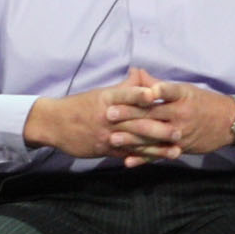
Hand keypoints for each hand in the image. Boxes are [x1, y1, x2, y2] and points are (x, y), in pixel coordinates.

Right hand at [26, 75, 231, 163]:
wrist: (55, 124)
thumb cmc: (80, 106)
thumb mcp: (100, 93)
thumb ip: (124, 86)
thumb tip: (141, 73)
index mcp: (107, 100)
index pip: (126, 96)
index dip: (140, 95)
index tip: (156, 94)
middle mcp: (108, 118)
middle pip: (135, 122)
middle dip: (158, 128)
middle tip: (179, 130)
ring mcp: (108, 135)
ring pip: (135, 142)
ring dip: (157, 148)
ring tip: (176, 150)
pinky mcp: (106, 149)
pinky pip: (127, 154)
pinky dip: (143, 158)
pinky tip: (158, 160)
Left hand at [99, 67, 234, 163]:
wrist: (229, 123)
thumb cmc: (204, 102)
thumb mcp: (185, 90)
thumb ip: (159, 84)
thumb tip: (136, 72)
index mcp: (181, 96)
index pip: (162, 92)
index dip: (145, 93)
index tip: (131, 92)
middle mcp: (181, 114)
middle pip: (152, 114)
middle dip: (129, 115)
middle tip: (109, 114)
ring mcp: (180, 132)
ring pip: (153, 136)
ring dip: (132, 138)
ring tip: (112, 138)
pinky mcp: (180, 148)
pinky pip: (159, 154)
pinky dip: (143, 159)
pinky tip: (128, 161)